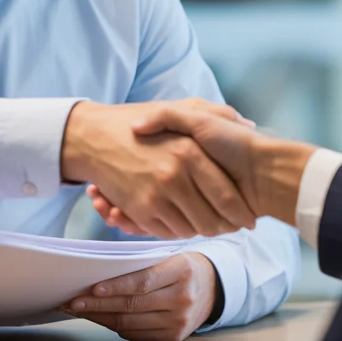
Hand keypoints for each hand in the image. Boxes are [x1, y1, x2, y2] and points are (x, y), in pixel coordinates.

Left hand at [62, 252, 217, 340]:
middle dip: (98, 304)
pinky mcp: (174, 337)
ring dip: (101, 317)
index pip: (143, 281)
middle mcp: (182, 298)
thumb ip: (141, 262)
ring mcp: (179, 321)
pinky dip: (115, 326)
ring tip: (80, 310)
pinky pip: (137, 334)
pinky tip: (100, 318)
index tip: (92, 288)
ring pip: (131, 322)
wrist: (212, 287)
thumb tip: (100, 272)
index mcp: (182, 271)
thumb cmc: (181, 266)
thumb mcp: (169, 255)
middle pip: (132, 305)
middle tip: (73, 301)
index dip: (116, 286)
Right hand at [88, 106, 316, 236]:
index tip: (248, 219)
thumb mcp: (180, 108)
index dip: (240, 212)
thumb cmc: (141, 121)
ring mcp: (155, 195)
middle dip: (222, 227)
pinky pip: (166, 232)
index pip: (226, 197)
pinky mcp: (139, 210)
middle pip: (211, 220)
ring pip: (190, 230)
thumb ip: (217, 112)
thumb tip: (248, 125)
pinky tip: (179, 219)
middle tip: (228, 226)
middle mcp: (173, 176)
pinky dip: (175, 230)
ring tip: (204, 223)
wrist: (94, 137)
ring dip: (198, 229)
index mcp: (189, 152)